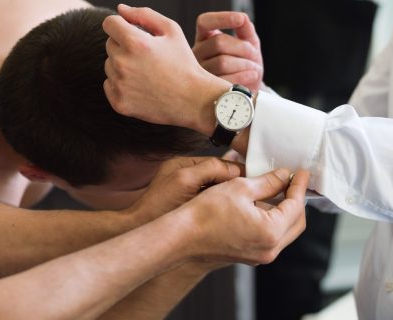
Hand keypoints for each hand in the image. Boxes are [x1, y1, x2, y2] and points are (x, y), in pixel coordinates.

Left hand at [103, 5, 228, 131]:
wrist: (194, 100)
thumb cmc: (184, 62)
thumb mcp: (172, 31)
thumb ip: (144, 15)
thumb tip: (120, 9)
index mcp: (135, 43)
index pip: (109, 23)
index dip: (121, 24)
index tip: (133, 32)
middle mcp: (123, 63)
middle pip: (110, 44)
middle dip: (124, 45)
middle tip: (147, 56)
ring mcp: (120, 85)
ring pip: (109, 65)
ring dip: (122, 65)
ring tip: (146, 72)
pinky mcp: (119, 102)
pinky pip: (109, 85)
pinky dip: (121, 84)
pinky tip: (141, 86)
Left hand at [128, 156, 242, 224]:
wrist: (140, 229)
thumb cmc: (157, 207)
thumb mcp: (185, 181)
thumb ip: (209, 168)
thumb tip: (234, 167)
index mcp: (184, 164)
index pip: (218, 163)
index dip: (236, 171)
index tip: (253, 180)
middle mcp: (187, 176)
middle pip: (219, 175)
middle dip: (234, 183)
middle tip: (252, 193)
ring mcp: (188, 192)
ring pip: (217, 189)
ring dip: (228, 195)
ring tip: (244, 204)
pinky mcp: (189, 207)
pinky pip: (212, 201)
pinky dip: (221, 205)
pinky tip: (229, 214)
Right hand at [181, 169, 308, 264]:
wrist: (183, 236)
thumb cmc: (207, 211)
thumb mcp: (240, 188)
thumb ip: (268, 182)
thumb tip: (284, 176)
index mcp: (271, 231)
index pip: (296, 205)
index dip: (300, 186)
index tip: (302, 172)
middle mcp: (270, 249)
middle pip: (297, 222)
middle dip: (298, 200)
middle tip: (294, 181)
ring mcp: (261, 256)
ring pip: (286, 232)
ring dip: (287, 211)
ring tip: (281, 189)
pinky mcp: (251, 257)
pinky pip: (273, 238)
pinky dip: (275, 221)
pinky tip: (266, 204)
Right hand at [193, 11, 263, 91]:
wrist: (247, 89)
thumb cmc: (245, 63)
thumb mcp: (248, 43)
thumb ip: (245, 29)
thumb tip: (242, 18)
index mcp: (205, 38)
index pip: (205, 22)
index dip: (221, 18)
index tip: (239, 19)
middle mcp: (197, 53)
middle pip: (219, 42)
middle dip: (243, 47)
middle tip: (255, 54)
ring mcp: (199, 73)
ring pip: (223, 62)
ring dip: (245, 64)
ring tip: (254, 68)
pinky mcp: (206, 91)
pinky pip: (226, 79)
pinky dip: (244, 76)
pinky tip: (252, 76)